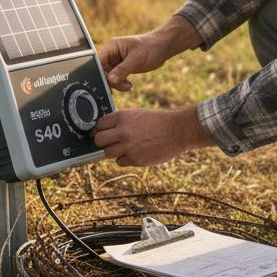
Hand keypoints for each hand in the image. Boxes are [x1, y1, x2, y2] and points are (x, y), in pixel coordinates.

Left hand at [92, 107, 213, 166]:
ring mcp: (128, 147)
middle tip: (110, 142)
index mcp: (122, 117)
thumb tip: (104, 131)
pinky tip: (135, 153)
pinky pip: (120, 162)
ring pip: (107, 153)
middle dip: (102, 141)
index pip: (99, 125)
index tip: (103, 133)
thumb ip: (120, 122)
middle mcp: (122, 132)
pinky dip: (125, 159)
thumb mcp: (137, 114)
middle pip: (99, 140)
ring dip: (113, 151)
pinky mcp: (135, 159)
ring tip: (125, 148)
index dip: (100, 129)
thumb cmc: (158, 121)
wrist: (178, 131)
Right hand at [97, 33, 167, 91]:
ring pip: (110, 77)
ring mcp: (117, 61)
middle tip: (123, 86)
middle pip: (103, 71)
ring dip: (117, 84)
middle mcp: (112, 54)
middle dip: (112, 81)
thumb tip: (110, 80)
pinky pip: (116, 79)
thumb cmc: (150, 48)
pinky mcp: (122, 68)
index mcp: (111, 47)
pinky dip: (121, 84)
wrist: (163, 48)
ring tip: (128, 86)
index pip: (99, 62)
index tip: (108, 83)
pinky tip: (129, 85)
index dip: (101, 73)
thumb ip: (122, 70)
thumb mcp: (136, 59)